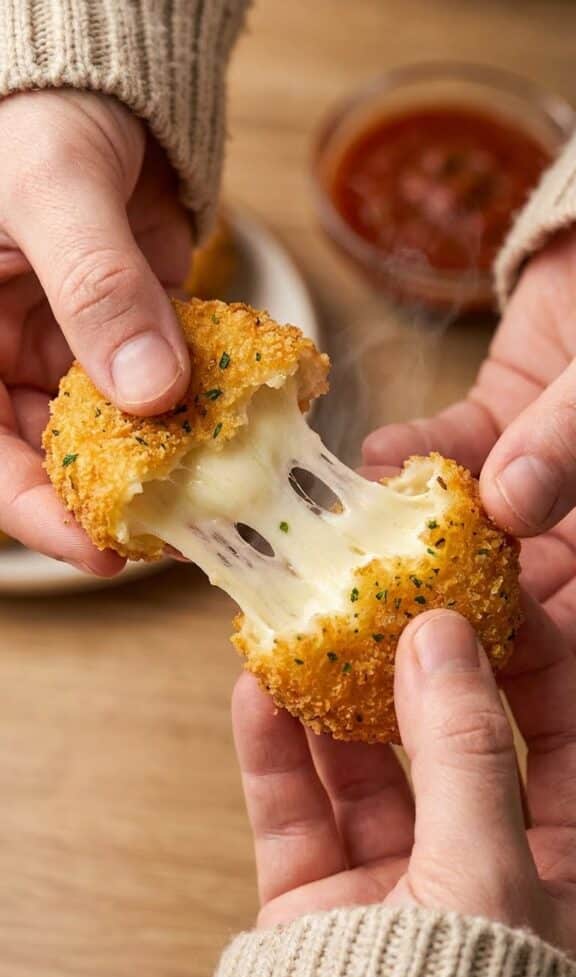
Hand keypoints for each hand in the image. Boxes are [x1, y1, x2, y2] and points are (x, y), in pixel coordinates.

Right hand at [0, 90, 191, 571]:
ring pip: (119, 433)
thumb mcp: (53, 191)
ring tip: (228, 479)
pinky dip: (204, 404)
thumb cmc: (39, 120)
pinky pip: (167, 388)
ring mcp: (74, 357)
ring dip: (173, 456)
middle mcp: (10, 365)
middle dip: (121, 497)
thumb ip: (97, 285)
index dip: (38, 515)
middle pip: (56, 461)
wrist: (96, 94)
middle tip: (190, 526)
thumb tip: (152, 391)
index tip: (104, 553)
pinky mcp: (133, 341)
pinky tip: (248, 417)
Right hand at [233, 601, 575, 953]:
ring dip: (333, 701)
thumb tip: (440, 636)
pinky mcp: (319, 905)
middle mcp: (478, 869)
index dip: (530, 661)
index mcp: (555, 868)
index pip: (559, 738)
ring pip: (366, 772)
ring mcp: (394, 887)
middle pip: (451, 744)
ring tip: (311, 631)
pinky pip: (296, 816)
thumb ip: (462, 750)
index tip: (486, 597)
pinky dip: (273, 755)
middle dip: (418, 671)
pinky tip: (258, 692)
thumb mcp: (483, 872)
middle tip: (390, 602)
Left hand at [363, 232, 575, 647]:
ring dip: (407, 526)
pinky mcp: (495, 426)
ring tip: (349, 535)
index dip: (510, 654)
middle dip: (434, 598)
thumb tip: (511, 501)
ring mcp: (532, 480)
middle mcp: (571, 531)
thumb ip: (573, 440)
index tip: (437, 660)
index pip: (561, 627)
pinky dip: (412, 453)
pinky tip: (377, 455)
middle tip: (361, 611)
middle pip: (506, 588)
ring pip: (465, 521)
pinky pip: (450, 451)